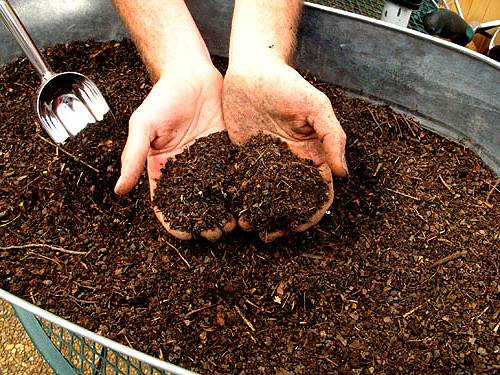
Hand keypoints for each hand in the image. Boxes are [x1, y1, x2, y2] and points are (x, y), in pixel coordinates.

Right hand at [115, 62, 235, 240]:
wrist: (192, 74)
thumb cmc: (163, 97)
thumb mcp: (143, 126)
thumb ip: (133, 156)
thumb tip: (118, 190)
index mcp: (162, 168)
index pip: (166, 202)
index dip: (173, 221)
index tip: (184, 235)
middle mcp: (186, 170)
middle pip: (194, 203)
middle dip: (203, 221)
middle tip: (215, 233)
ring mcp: (208, 162)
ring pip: (216, 194)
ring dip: (223, 211)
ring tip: (233, 224)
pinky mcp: (226, 152)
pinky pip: (232, 175)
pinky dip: (238, 191)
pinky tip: (246, 203)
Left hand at [222, 59, 346, 240]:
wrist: (252, 70)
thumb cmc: (287, 84)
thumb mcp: (315, 107)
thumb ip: (332, 137)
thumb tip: (342, 174)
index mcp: (311, 155)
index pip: (317, 192)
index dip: (311, 212)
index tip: (297, 225)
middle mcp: (289, 164)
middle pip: (290, 201)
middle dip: (281, 221)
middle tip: (267, 234)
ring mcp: (265, 163)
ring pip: (265, 197)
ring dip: (259, 214)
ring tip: (247, 224)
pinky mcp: (243, 157)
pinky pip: (243, 183)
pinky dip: (240, 198)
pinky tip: (232, 208)